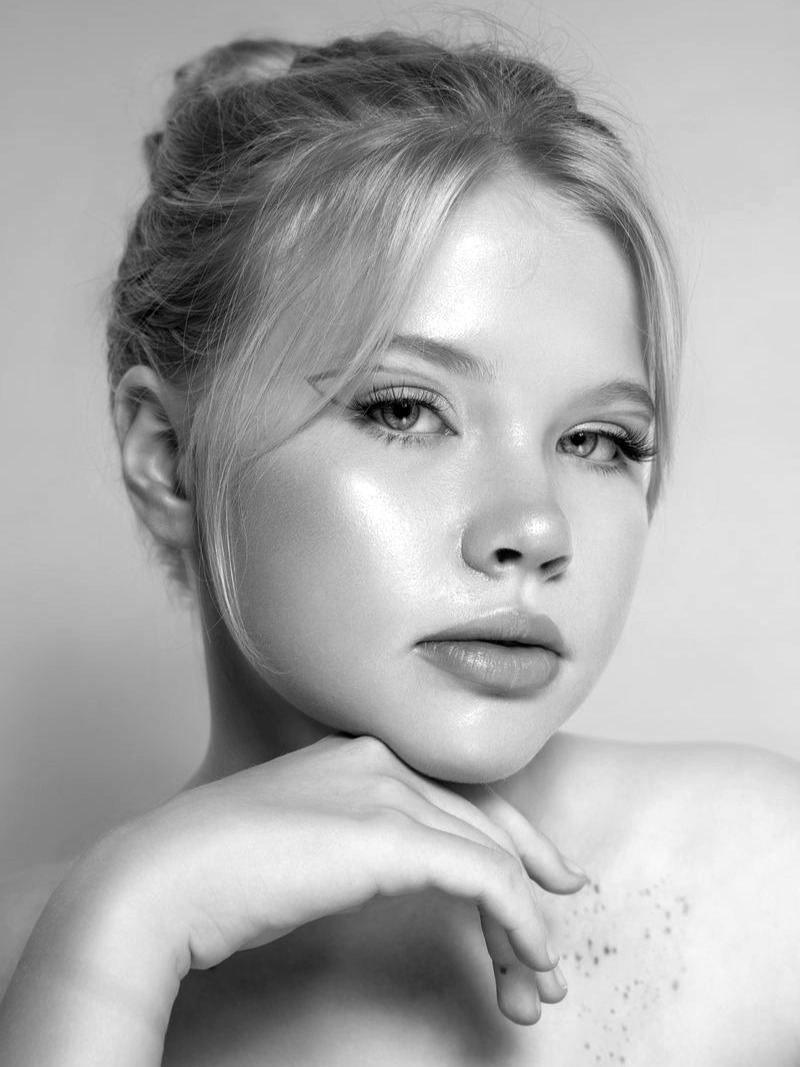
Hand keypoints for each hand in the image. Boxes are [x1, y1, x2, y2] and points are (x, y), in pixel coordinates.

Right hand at [81, 734, 584, 1025]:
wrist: (163, 879)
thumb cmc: (217, 874)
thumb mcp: (304, 846)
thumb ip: (357, 841)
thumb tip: (400, 869)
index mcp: (357, 753)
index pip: (457, 795)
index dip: (512, 842)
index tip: (545, 884)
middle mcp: (380, 760)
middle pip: (483, 823)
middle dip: (528, 891)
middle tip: (550, 953)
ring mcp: (385, 789)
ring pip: (489, 853)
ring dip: (523, 925)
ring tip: (537, 985)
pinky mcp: (390, 832)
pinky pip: (484, 876)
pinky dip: (517, 920)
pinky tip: (526, 956)